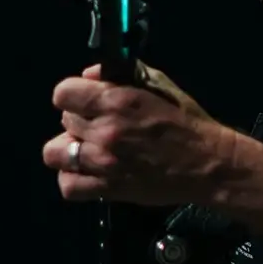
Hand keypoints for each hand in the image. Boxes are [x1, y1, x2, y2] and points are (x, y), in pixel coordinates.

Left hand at [41, 62, 234, 205]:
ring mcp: (103, 163)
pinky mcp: (108, 190)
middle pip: (64, 120)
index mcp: (116, 101)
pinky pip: (68, 186)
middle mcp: (104, 131)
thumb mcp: (160, 85)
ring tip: (87, 150)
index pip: (63, 93)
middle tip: (99, 125)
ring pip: (54, 153)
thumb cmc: (187, 121)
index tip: (85, 100)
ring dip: (68, 149)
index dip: (73, 95)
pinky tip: (88, 172)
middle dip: (80, 120)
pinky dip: (73, 179)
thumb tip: (90, 75)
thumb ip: (124, 73)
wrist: (208, 164)